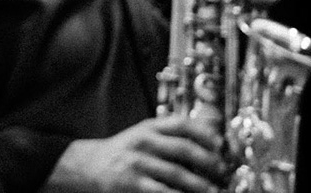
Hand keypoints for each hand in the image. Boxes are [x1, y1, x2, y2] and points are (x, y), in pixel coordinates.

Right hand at [50, 116, 228, 192]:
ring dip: (200, 185)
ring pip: (177, 174)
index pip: (181, 124)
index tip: (221, 145)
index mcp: (148, 127)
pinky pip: (162, 192)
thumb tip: (208, 143)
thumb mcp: (141, 136)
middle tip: (223, 173)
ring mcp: (137, 163)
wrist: (87, 166)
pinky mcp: (131, 184)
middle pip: (183, 149)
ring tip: (214, 192)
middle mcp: (143, 141)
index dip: (205, 134)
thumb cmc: (123, 152)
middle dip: (208, 162)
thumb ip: (168, 136)